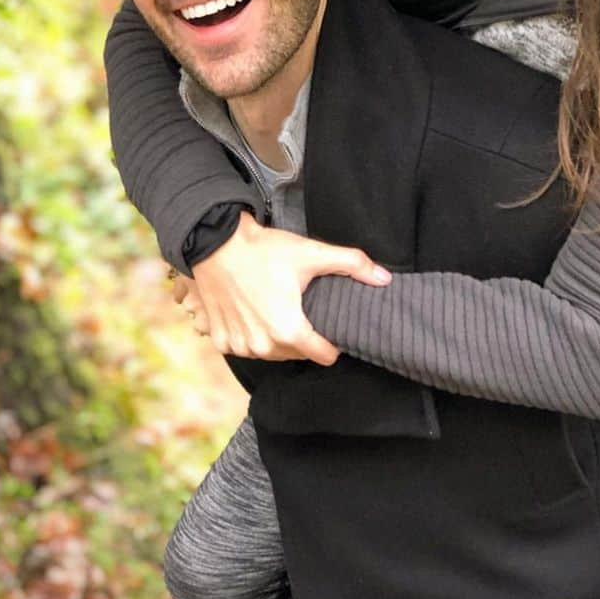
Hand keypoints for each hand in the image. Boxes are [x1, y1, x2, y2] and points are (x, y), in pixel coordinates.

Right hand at [175, 213, 391, 364]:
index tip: (328, 323)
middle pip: (298, 354)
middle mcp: (263, 346)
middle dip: (303, 335)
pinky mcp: (220, 341)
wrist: (215, 242)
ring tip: (277, 307)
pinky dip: (252, 335)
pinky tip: (253, 312)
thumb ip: (353, 265)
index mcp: (288, 331)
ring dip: (277, 337)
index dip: (332, 341)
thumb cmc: (263, 249)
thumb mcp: (311, 253)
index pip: (325, 356)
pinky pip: (246, 348)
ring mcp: (239, 346)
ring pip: (272, 353)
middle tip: (300, 306)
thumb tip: (385, 279)